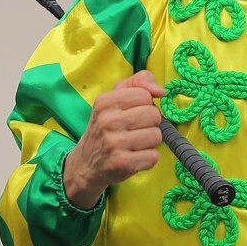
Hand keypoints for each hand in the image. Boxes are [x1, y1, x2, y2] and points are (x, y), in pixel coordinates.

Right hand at [63, 71, 167, 209]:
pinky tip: (133, 157)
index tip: (131, 113)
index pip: (145, 95)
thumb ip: (139, 82)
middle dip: (149, 124)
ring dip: (149, 142)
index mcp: (105, 101)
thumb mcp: (116, 97)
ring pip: (156, 136)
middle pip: (154, 115)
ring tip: (133, 144)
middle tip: (134, 131)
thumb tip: (161, 91)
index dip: (144, 104)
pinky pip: (153, 157)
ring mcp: (114, 143)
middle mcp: (107, 121)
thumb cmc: (107, 126)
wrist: (85, 164)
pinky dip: (148, 158)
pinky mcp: (122, 164)